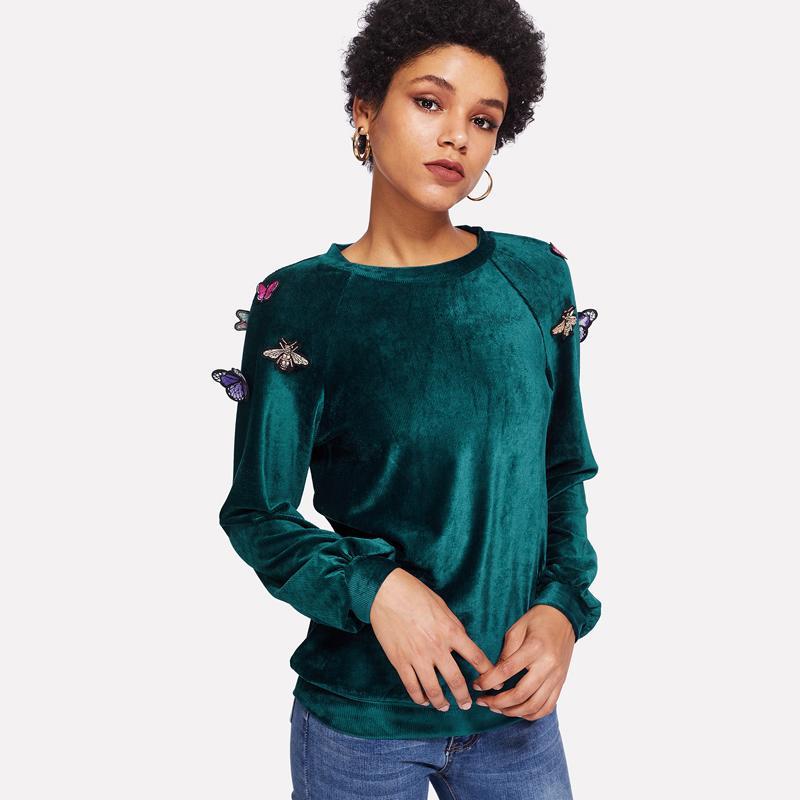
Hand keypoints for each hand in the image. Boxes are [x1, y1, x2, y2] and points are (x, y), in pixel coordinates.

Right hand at [370, 568, 494, 712]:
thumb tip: (461, 641)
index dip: (487, 673)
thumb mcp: (442, 606)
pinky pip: (412, 686)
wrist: (386, 593)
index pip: (476, 657)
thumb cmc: (415, 594)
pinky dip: (418, 697)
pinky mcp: (400, 661)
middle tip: (466, 704)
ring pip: (433, 689)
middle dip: (463, 696)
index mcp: (451, 631)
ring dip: (441, 702)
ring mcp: (418, 656)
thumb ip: (453, 626)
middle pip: (456, 680)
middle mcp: (437, 647)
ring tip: (444, 707)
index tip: (493, 684)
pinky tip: (423, 701)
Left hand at [471, 605, 575, 719]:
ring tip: (496, 708)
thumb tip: (494, 675)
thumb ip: (506, 652)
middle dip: (497, 702)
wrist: (563, 618)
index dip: (488, 681)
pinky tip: (516, 711)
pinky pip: (547, 707)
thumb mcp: (516, 629)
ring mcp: (557, 677)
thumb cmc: (537, 621)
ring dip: (512, 712)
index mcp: (535, 648)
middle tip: (483, 701)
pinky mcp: (561, 683)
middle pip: (520, 694)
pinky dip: (531, 714)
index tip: (476, 685)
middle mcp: (548, 665)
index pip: (507, 670)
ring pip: (534, 706)